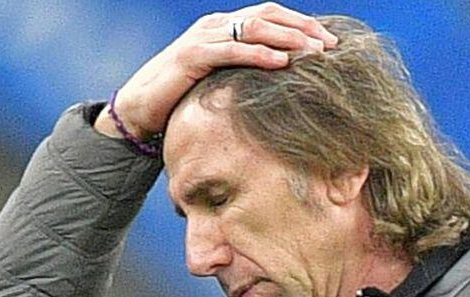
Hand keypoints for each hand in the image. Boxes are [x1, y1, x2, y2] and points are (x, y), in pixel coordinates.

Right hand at [94, 2, 337, 139]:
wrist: (139, 109)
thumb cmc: (182, 97)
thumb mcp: (221, 80)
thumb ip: (246, 73)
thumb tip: (284, 84)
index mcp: (224, 26)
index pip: (270, 14)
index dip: (301, 23)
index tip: (330, 41)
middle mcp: (215, 25)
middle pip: (267, 15)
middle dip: (302, 28)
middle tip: (330, 46)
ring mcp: (203, 37)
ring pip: (253, 28)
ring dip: (288, 37)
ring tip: (313, 52)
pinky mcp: (192, 55)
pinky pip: (231, 50)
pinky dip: (258, 53)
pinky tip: (280, 61)